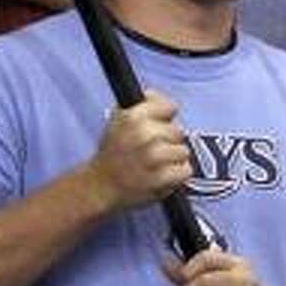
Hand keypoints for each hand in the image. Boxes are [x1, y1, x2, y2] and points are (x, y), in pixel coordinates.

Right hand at [83, 90, 192, 213]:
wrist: (100, 186)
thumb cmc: (112, 152)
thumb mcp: (118, 119)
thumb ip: (141, 106)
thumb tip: (161, 99)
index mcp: (133, 116)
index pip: (169, 106)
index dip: (166, 116)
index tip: (160, 124)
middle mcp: (144, 134)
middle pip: (178, 131)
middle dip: (169, 141)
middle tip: (153, 149)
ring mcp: (153, 156)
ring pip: (183, 151)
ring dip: (174, 159)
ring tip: (158, 164)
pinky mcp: (160, 178)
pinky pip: (186, 170)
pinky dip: (178, 175)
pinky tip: (163, 175)